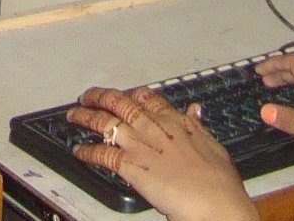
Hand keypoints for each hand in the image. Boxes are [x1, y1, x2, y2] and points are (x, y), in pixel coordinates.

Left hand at [66, 87, 259, 220]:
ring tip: (74, 116)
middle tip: (88, 96)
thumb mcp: (213, 144)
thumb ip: (198, 126)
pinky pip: (102, 154)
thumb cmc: (219, 180)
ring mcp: (141, 146)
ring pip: (106, 123)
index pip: (148, 98)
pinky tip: (78, 151)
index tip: (123, 93)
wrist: (215, 201)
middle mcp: (155, 127)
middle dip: (100, 97)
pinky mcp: (131, 167)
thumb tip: (195, 110)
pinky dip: (87, 152)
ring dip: (86, 118)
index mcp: (175, 121)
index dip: (130, 94)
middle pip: (120, 103)